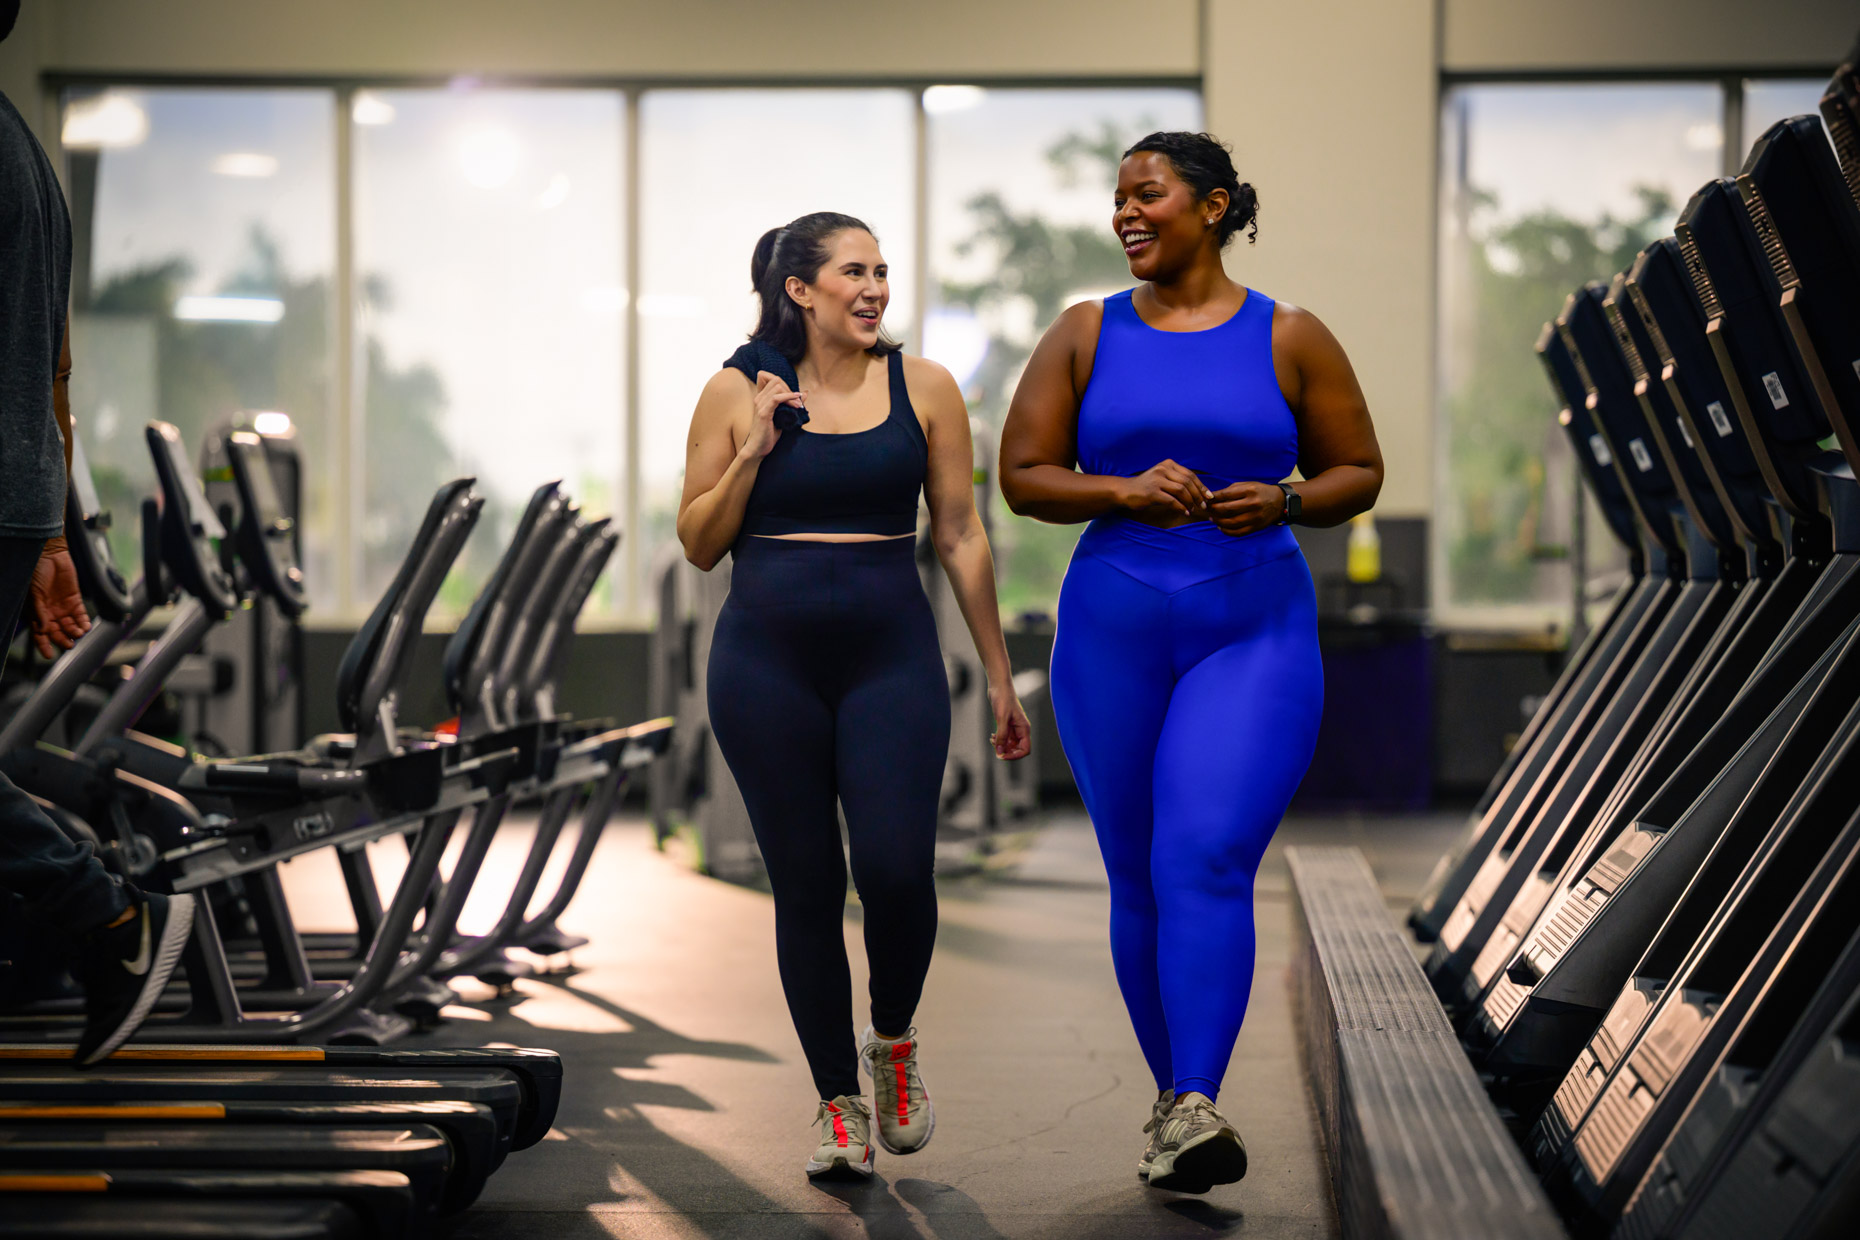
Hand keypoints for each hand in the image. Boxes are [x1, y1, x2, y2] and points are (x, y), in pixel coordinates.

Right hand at [29, 536, 90, 658]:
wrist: (49, 554)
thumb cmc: (35, 572)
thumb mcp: (33, 594)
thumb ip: (39, 612)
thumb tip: (43, 630)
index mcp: (35, 613)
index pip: (38, 634)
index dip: (43, 645)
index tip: (48, 655)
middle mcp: (48, 613)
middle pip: (56, 632)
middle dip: (63, 640)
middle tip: (69, 644)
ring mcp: (62, 608)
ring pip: (70, 626)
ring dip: (74, 632)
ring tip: (78, 633)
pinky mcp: (74, 601)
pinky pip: (80, 616)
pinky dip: (84, 622)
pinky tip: (85, 626)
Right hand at [740, 371, 805, 460]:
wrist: (758, 448)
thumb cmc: (769, 433)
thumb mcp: (782, 415)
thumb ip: (791, 403)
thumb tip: (805, 392)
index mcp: (761, 397)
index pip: (769, 376)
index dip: (782, 382)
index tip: (791, 395)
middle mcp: (758, 398)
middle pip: (776, 380)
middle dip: (789, 388)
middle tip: (798, 402)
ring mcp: (760, 405)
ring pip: (777, 387)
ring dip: (791, 394)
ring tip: (799, 406)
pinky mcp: (763, 413)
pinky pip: (776, 398)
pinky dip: (788, 398)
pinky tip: (796, 403)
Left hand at [988, 682, 1032, 760]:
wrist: (998, 685)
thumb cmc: (1003, 698)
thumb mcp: (1001, 718)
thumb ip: (1001, 736)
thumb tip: (1000, 752)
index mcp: (1024, 728)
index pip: (1025, 749)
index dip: (1015, 756)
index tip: (1002, 755)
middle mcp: (1020, 729)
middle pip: (1017, 749)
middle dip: (1006, 751)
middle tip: (995, 749)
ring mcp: (1014, 727)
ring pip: (1010, 745)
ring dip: (1001, 746)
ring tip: (992, 739)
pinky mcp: (1006, 724)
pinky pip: (1005, 738)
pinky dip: (998, 740)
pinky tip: (992, 736)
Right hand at [1117, 459, 1210, 526]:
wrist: (1125, 491)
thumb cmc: (1147, 487)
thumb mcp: (1163, 477)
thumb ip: (1177, 480)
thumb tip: (1200, 491)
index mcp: (1168, 464)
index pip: (1190, 475)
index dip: (1201, 486)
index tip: (1208, 496)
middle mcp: (1163, 469)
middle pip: (1188, 482)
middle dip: (1198, 495)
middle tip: (1202, 505)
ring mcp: (1157, 480)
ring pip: (1181, 490)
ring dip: (1190, 502)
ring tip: (1193, 509)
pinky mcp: (1152, 492)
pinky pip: (1172, 501)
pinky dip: (1181, 507)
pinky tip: (1184, 512)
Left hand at [1208, 481, 1285, 536]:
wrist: (1279, 502)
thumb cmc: (1259, 492)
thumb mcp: (1247, 485)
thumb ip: (1230, 491)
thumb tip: (1212, 497)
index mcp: (1249, 490)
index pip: (1226, 495)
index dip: (1214, 498)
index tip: (1206, 499)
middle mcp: (1253, 504)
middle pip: (1227, 509)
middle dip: (1214, 510)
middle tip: (1207, 510)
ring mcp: (1255, 517)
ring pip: (1231, 522)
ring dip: (1218, 522)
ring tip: (1212, 519)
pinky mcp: (1256, 527)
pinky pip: (1238, 532)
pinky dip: (1227, 531)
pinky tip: (1221, 527)